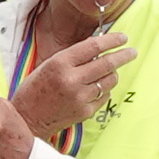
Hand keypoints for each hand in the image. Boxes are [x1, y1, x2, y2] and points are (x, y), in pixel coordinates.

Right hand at [9, 23, 125, 149]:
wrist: (27, 119)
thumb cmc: (35, 90)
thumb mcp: (48, 65)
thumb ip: (73, 57)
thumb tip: (99, 48)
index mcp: (60, 63)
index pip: (94, 46)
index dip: (112, 40)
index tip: (123, 38)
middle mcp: (72, 79)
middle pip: (107, 63)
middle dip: (123, 55)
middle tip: (131, 52)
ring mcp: (80, 97)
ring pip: (109, 80)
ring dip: (113, 73)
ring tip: (110, 71)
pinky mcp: (85, 112)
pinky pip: (104, 96)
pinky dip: (104, 89)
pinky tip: (96, 88)